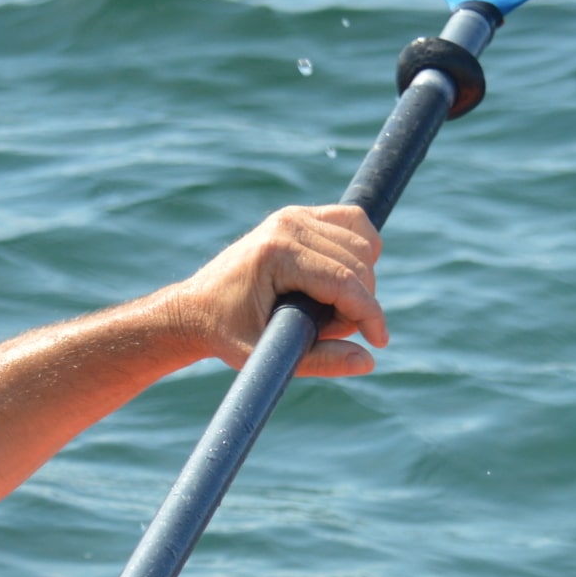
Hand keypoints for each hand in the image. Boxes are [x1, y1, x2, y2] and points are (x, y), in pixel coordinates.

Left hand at [163, 204, 386, 372]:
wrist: (196, 307)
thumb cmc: (225, 333)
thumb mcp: (265, 355)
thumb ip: (318, 361)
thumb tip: (367, 361)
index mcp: (277, 254)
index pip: (344, 281)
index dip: (369, 314)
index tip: (379, 341)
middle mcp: (287, 225)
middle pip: (359, 262)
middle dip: (359, 303)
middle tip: (331, 331)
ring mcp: (293, 215)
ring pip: (362, 243)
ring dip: (360, 282)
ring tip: (328, 311)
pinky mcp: (299, 215)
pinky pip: (353, 224)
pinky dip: (361, 252)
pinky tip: (344, 280)